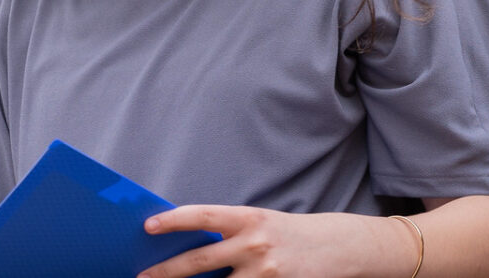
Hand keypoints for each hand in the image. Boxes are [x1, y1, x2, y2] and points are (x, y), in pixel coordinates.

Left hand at [138, 205, 416, 277]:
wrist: (346, 247)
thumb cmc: (296, 235)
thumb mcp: (264, 225)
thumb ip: (230, 235)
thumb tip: (189, 249)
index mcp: (250, 218)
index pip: (203, 215)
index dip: (173, 220)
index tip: (147, 226)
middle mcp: (255, 244)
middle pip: (199, 261)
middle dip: (166, 272)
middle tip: (142, 277)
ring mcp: (266, 272)